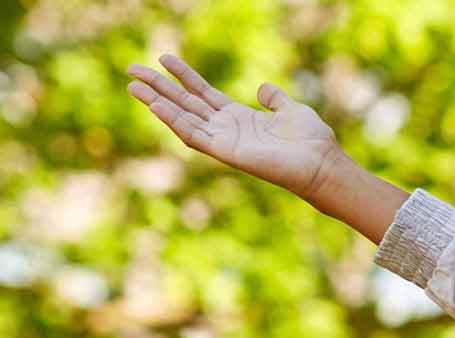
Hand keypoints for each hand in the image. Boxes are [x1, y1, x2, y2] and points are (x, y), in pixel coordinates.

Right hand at [126, 53, 342, 201]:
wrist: (322, 162)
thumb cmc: (311, 140)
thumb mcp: (291, 109)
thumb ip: (274, 98)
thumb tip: (262, 88)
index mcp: (239, 117)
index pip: (202, 93)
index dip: (183, 76)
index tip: (163, 58)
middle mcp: (226, 128)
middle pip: (185, 103)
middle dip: (159, 87)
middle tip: (132, 70)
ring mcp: (224, 141)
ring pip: (182, 119)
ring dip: (158, 103)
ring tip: (134, 87)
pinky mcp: (227, 152)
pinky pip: (194, 136)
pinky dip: (175, 121)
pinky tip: (157, 107)